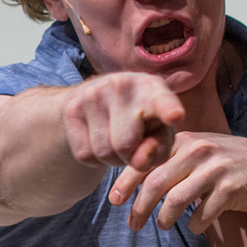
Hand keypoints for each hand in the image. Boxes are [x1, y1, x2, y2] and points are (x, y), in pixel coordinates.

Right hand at [62, 72, 185, 172]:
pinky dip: (95, 159)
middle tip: (134, 145)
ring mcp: (93, 94)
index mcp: (153, 87)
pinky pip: (85, 154)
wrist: (98, 101)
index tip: (176, 116)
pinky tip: (101, 139)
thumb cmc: (143, 121)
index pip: (161, 101)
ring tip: (119, 141)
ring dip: (113, 159)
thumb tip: (139, 162)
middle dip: (131, 157)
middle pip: (126, 145)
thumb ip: (159, 149)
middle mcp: (122, 84)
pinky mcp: (71, 109)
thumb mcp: (160, 132)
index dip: (168, 109)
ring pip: (104, 152)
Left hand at [109, 132, 246, 232]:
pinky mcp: (231, 188)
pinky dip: (195, 224)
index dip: (126, 182)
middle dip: (140, 207)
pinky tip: (195, 226)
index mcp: (185, 140)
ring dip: (165, 219)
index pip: (146, 160)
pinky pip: (202, 213)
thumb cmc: (228, 165)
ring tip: (163, 226)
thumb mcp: (199, 154)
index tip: (114, 201)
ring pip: (175, 200)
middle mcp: (199, 151)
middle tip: (133, 225)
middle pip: (156, 182)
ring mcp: (216, 169)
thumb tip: (133, 179)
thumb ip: (171, 160)